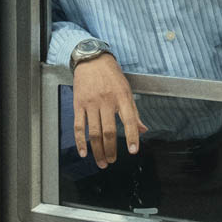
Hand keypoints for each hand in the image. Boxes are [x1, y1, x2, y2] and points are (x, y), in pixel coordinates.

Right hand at [72, 54, 147, 168]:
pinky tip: (84, 152)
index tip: (133, 150)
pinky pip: (78, 126)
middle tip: (112, 160)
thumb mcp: (127, 89)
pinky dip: (80, 142)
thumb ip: (134, 112)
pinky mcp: (78, 104)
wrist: (92, 59)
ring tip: (102, 161)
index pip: (129, 120)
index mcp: (122, 97)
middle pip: (108, 131)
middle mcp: (106, 100)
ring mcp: (91, 103)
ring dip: (97, 150)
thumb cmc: (112, 75)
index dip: (132, 136)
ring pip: (94, 132)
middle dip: (111, 150)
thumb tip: (143, 130)